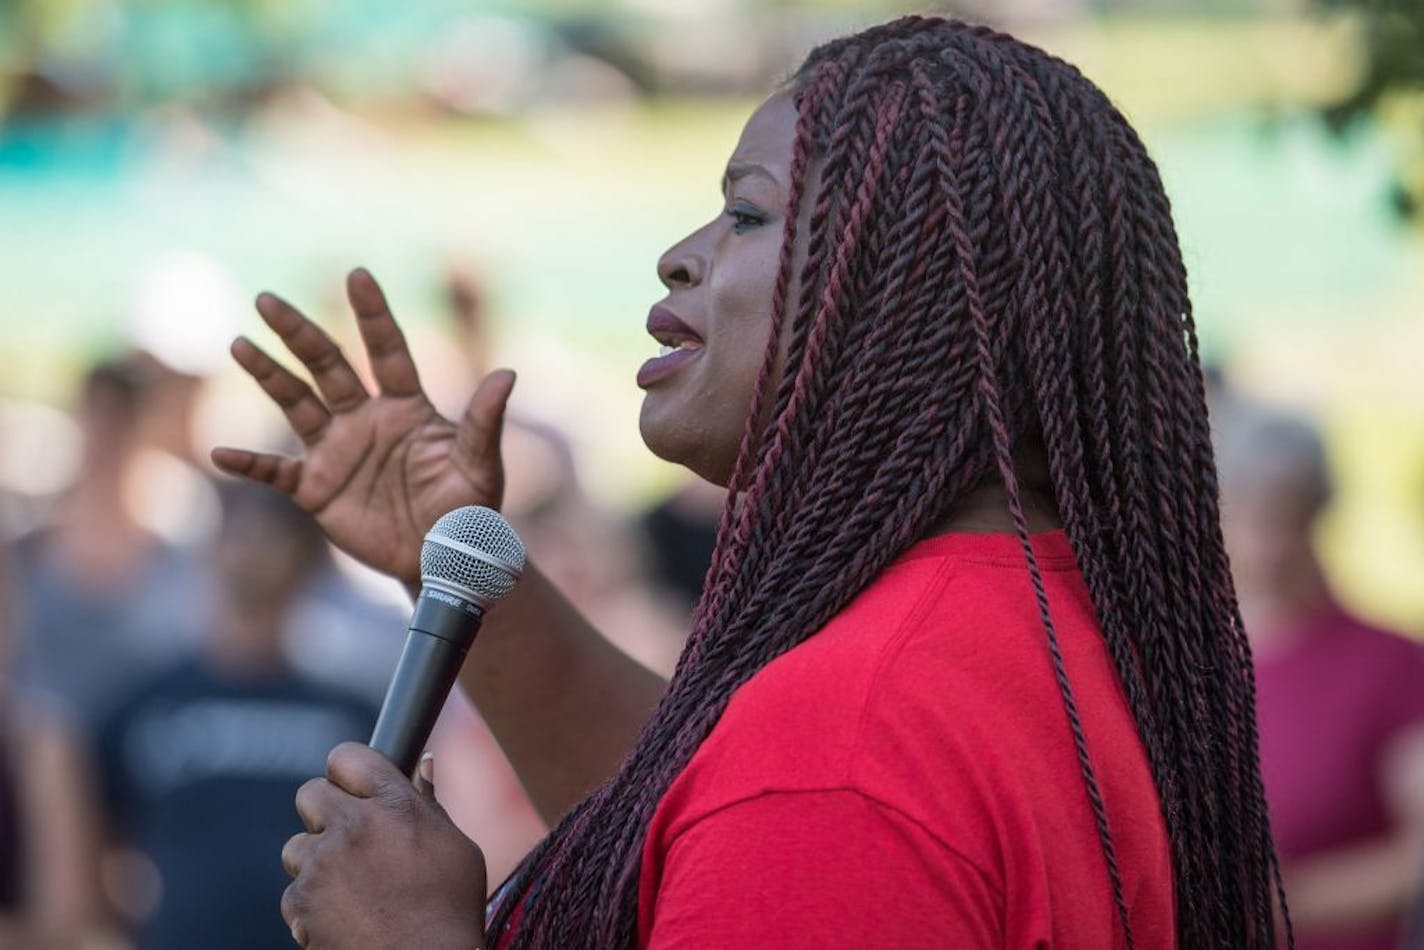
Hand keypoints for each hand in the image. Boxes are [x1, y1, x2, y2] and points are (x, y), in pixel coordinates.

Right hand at [211, 268, 514, 584]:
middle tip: (266, 300)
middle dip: (298, 333)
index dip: (372, 314)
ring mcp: (337, 451)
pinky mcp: (317, 488)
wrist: (445, 557)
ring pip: (296, 404)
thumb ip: (485, 421)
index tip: (357, 275)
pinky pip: (276, 472)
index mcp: (407, 406)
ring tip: (240, 343)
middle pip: (327, 366)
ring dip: (268, 375)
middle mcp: (366, 419)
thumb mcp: (480, 464)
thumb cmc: (469, 509)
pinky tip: (221, 452)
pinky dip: (250, 464)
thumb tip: (508, 374)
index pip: (386, 350)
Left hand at [281, 744, 487, 949]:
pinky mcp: (300, 902)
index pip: (348, 756)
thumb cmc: (451, 908)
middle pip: (310, 793)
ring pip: (296, 846)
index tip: (354, 786)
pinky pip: (294, 891)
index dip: (349, 771)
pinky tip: (344, 914)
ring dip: (316, 861)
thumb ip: (429, 804)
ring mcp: (321, 865)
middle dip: (325, 812)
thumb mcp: (456, 846)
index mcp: (393, 804)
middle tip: (349, 836)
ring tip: (350, 886)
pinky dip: (312, 902)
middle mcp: (352, 826)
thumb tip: (423, 764)